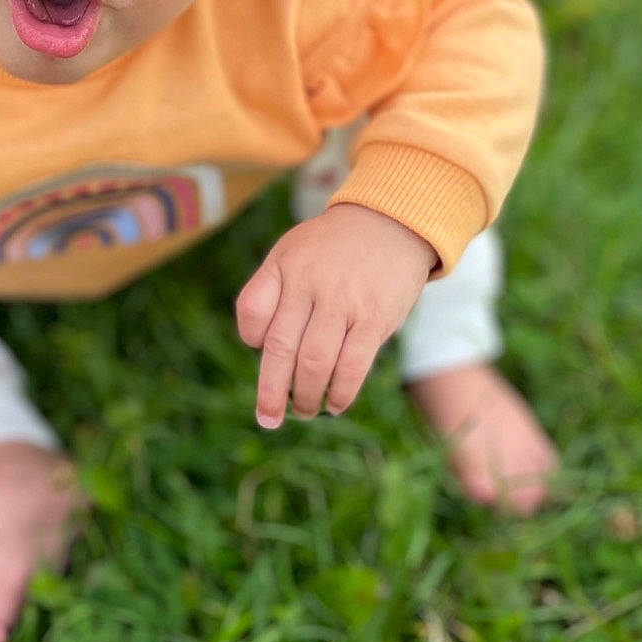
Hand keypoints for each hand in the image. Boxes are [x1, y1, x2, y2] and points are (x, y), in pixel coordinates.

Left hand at [236, 203, 437, 427]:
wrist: (391, 223)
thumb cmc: (333, 247)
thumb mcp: (292, 250)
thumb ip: (270, 289)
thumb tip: (258, 346)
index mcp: (285, 266)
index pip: (252, 311)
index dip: (251, 337)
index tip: (259, 348)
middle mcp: (310, 284)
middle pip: (280, 347)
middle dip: (271, 391)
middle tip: (268, 418)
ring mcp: (343, 302)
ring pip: (314, 363)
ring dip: (306, 397)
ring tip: (305, 411)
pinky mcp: (374, 318)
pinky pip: (352, 365)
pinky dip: (341, 392)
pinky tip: (335, 404)